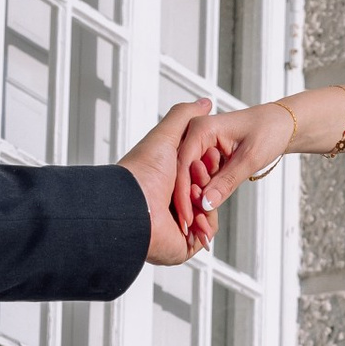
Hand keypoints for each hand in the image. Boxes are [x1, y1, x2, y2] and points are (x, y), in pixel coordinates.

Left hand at [119, 98, 213, 263]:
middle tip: (197, 176)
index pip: (200, 170)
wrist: (133, 208)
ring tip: (192, 197)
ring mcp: (177, 223)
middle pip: (208, 189)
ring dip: (206, 202)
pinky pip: (207, 233)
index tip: (208, 157)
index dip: (208, 163)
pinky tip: (193, 217)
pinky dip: (205, 223)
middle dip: (208, 181)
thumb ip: (184, 116)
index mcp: (166, 178)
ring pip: (210, 210)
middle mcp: (171, 201)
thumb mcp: (164, 136)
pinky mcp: (183, 243)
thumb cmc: (142, 172)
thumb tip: (205, 102)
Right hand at [173, 100, 298, 246]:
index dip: (183, 194)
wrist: (282, 124)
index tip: (186, 219)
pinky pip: (199, 178)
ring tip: (200, 226)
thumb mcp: (250, 158)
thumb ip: (227, 181)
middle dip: (187, 202)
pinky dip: (203, 195)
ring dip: (195, 201)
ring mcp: (199, 145)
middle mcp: (195, 134)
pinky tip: (205, 212)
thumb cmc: (270, 130)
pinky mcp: (205, 156)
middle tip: (194, 229)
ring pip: (189, 179)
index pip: (183, 164)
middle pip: (182, 173)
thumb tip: (206, 203)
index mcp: (202, 128)